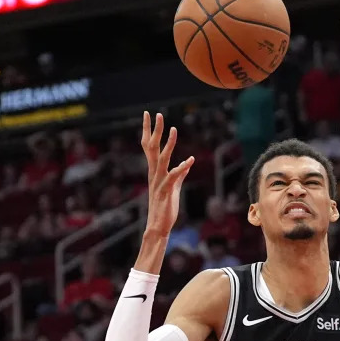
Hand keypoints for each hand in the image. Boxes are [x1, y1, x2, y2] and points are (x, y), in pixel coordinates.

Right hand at [141, 112, 193, 234]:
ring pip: (162, 159)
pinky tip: (190, 160)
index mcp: (155, 172)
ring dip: (169, 144)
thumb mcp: (174, 187)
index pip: (150, 147)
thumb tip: (187, 164)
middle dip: (155, 131)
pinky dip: (181, 168)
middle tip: (157, 114)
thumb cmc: (166, 207)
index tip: (149, 116)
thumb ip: (180, 174)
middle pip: (152, 148)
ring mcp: (158, 182)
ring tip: (174, 130)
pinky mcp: (165, 192)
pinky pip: (172, 177)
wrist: (158, 226)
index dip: (149, 132)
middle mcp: (154, 174)